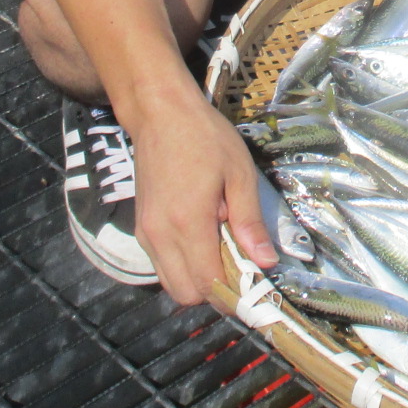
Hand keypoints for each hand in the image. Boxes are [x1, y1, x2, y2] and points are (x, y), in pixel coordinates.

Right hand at [122, 90, 277, 305]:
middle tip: (239, 268)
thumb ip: (250, 222)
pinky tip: (200, 238)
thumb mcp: (239, 174)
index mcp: (189, 223)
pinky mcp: (140, 227)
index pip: (208, 284)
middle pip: (185, 294)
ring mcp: (146, 233)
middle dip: (214, 291)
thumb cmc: (205, 137)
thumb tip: (266, 262)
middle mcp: (161, 235)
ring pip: (170, 283)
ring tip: (220, 250)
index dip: (233, 294)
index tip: (254, 285)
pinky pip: (160, 264)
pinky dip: (181, 265)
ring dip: (196, 280)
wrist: (159, 113)